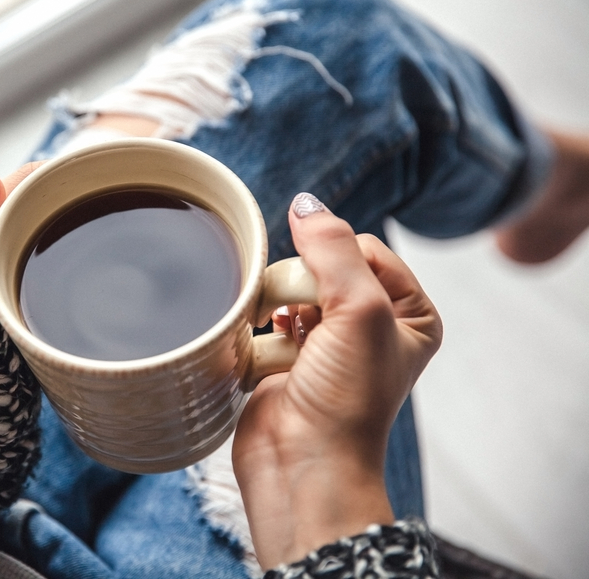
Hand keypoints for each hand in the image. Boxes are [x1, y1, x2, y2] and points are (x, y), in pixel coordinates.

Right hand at [232, 193, 442, 567]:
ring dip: (277, 305)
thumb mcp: (359, 310)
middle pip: (322, 264)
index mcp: (408, 312)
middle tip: (299, 320)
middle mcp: (371, 325)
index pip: (362, 246)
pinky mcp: (287, 357)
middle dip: (301, 285)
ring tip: (280, 334)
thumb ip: (333, 247)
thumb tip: (304, 203)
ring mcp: (327, 341)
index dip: (334, 261)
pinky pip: (265, 317)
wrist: (302, 464)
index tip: (324, 301)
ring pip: (289, 288)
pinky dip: (259, 327)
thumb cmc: (347, 401)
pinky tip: (263, 347)